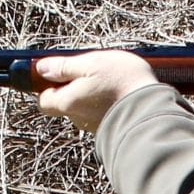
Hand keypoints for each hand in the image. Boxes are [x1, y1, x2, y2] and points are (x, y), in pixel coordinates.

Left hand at [35, 51, 158, 133]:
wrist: (152, 109)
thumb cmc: (120, 83)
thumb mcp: (90, 64)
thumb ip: (64, 66)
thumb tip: (41, 69)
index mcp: (67, 102)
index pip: (44, 100)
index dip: (49, 86)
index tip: (61, 74)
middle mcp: (78, 118)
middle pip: (67, 104)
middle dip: (75, 90)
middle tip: (93, 74)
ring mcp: (96, 126)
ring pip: (87, 109)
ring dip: (95, 97)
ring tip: (114, 82)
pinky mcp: (113, 129)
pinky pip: (105, 114)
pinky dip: (109, 105)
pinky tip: (123, 94)